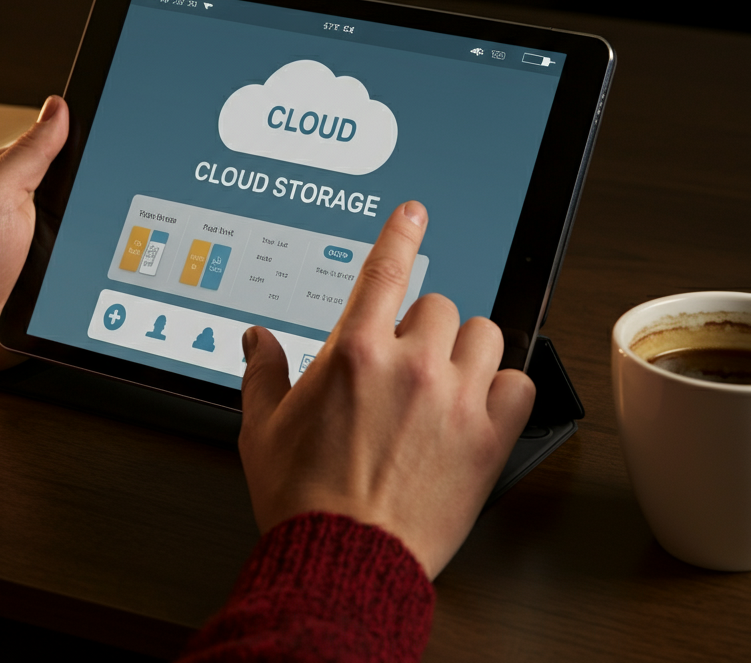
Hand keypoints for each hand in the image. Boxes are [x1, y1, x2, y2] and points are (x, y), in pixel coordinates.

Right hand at [238, 200, 534, 578]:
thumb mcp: (263, 428)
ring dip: (464, 348)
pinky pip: (518, 382)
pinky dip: (502, 386)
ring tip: (446, 376)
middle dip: (421, 326)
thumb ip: (262, 372)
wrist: (344, 559)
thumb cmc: (304, 498)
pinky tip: (478, 403)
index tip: (414, 213)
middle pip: (439, 304)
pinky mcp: (488, 438)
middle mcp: (410, 365)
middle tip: (407, 359)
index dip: (401, 231)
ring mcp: (454, 399)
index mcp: (354, 352)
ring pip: (484, 333)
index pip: (385, 269)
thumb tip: (255, 340)